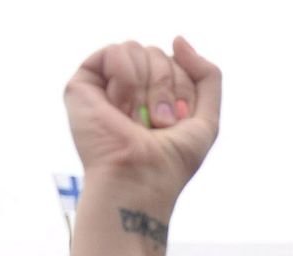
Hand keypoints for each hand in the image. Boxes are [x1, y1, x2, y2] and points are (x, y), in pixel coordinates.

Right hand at [64, 37, 220, 197]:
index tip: (177, 123)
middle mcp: (131, 88)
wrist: (141, 178)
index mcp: (155, 95)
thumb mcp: (207, 119)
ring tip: (136, 120)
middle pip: (158, 54)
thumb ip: (207, 76)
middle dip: (166, 89)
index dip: (184, 91)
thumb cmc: (171, 161)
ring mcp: (107, 85)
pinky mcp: (84, 84)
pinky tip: (119, 108)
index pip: (177, 64)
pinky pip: (116, 52)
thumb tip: (177, 40)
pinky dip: (126, 79)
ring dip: (146, 89)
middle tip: (158, 124)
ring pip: (137, 49)